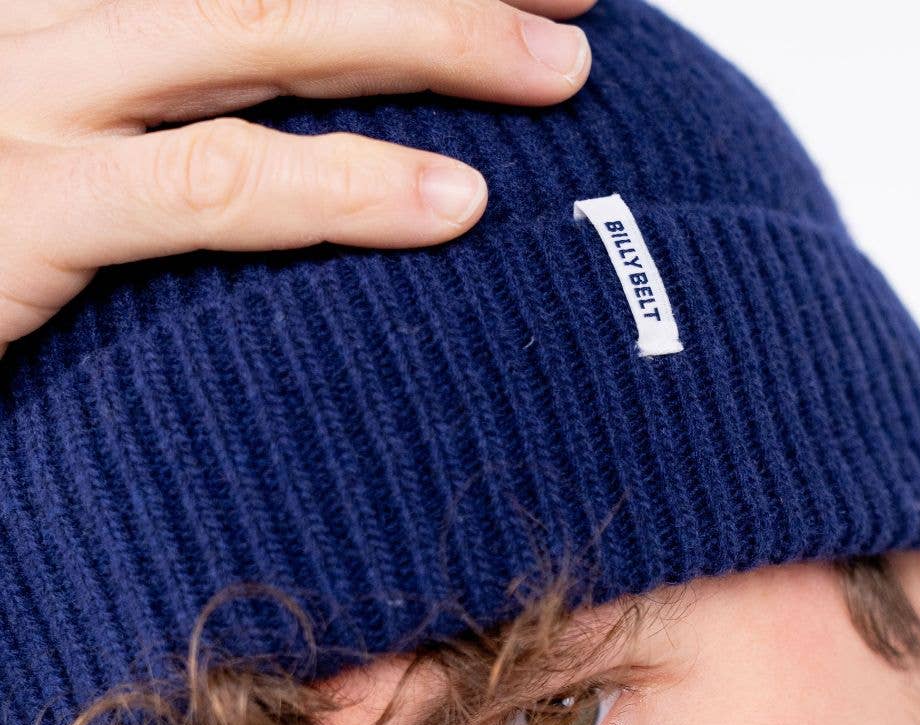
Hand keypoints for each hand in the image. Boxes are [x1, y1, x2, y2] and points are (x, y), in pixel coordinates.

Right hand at [0, 0, 595, 361]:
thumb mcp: (72, 134)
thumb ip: (174, 109)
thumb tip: (298, 119)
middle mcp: (49, 10)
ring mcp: (27, 90)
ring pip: (259, 28)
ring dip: (427, 34)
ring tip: (560, 73)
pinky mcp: (19, 204)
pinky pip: (210, 184)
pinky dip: (340, 190)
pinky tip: (455, 205)